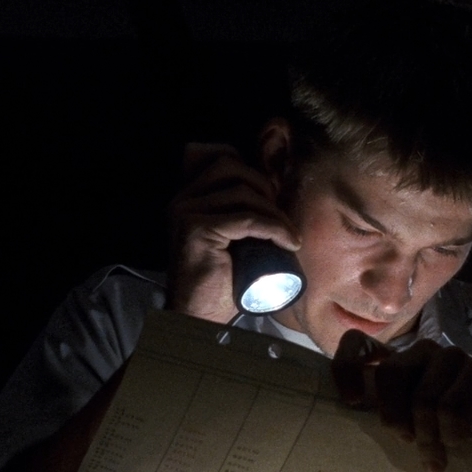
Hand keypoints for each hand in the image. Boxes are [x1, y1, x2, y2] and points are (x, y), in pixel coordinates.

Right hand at [167, 143, 299, 323]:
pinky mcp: (197, 229)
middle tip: (282, 217)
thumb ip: (241, 212)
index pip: (222, 156)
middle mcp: (182, 198)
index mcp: (188, 195)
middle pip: (233, 168)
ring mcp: (186, 212)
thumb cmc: (222, 280)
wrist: (200, 314)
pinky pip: (247, 219)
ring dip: (275, 213)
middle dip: (265, 188)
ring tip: (289, 237)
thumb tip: (277, 190)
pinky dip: (275, 228)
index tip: (273, 197)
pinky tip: (289, 243)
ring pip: (243, 193)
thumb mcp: (233, 237)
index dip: (253, 171)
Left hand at [331, 330, 471, 471]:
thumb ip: (386, 421)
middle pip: (390, 373)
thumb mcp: (408, 429)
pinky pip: (452, 407)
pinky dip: (452, 433)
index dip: (347, 368)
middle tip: (406, 442)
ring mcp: (452, 357)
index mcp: (397, 362)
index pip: (357, 344)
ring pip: (424, 397)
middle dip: (395, 418)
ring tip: (436, 457)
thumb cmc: (445, 436)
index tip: (354, 402)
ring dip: (428, 436)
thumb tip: (348, 441)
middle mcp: (422, 352)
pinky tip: (459, 441)